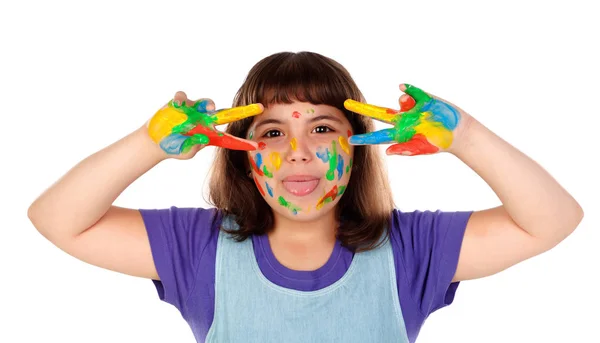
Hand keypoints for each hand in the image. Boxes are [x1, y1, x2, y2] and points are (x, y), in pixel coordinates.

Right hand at [146, 91, 262, 159]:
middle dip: (244, 111)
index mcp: (210, 135)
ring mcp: (193, 111)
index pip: (230, 139)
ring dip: (209, 105)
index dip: (243, 143)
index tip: (258, 146)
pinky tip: (177, 104)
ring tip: (209, 109)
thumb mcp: (185, 152)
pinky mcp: (179, 104)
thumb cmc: (175, 147)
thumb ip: (194, 147)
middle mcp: (206, 120)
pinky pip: (183, 98)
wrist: (156, 141)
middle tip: (258, 108)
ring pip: (207, 103)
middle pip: (228, 114)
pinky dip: (181, 100)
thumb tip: (202, 137)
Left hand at [344, 84, 467, 155]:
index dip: (365, 138)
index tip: (350, 139)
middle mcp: (403, 120)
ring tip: (417, 109)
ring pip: (400, 101)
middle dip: (363, 108)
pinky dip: (407, 89)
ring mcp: (412, 109)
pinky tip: (404, 87)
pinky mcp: (423, 99)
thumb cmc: (439, 143)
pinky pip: (411, 91)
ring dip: (404, 102)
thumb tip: (388, 152)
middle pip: (379, 113)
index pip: (378, 136)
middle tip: (347, 103)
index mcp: (401, 134)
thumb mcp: (423, 148)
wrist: (458, 131)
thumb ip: (406, 150)